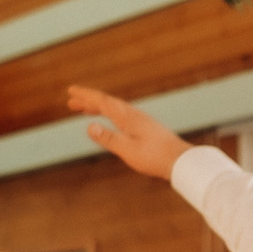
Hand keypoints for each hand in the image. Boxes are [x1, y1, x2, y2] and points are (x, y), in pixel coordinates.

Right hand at [68, 87, 192, 180]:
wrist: (181, 160)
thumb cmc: (155, 157)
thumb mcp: (128, 150)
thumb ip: (109, 139)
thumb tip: (89, 126)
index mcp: (127, 117)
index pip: (102, 102)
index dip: (85, 96)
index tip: (71, 90)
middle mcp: (133, 115)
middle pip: (107, 103)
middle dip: (88, 100)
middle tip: (71, 101)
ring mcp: (140, 120)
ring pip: (114, 109)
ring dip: (98, 107)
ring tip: (84, 109)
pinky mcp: (145, 127)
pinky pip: (122, 115)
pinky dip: (110, 114)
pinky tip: (110, 121)